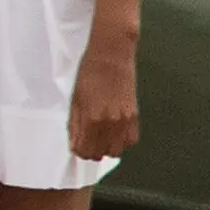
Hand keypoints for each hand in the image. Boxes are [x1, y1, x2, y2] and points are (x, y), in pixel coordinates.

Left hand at [67, 38, 137, 160]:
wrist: (112, 56)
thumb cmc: (88, 73)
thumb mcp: (75, 99)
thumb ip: (74, 125)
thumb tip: (74, 144)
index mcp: (92, 118)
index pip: (85, 150)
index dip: (79, 151)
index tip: (76, 146)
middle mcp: (111, 123)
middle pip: (101, 154)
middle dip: (92, 151)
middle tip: (86, 141)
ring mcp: (125, 120)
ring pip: (117, 151)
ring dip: (107, 148)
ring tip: (100, 137)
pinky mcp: (135, 115)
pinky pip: (131, 140)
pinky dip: (122, 142)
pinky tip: (114, 132)